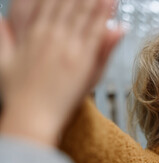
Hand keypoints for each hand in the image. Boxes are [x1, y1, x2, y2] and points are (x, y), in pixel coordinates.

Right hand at [0, 0, 122, 145]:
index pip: (47, 4)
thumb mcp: (4, 62)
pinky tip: (110, 3)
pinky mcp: (83, 59)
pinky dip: (104, 16)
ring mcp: (67, 46)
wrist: (32, 115)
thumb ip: (4, 38)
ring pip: (83, 13)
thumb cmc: (19, 95)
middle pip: (67, 4)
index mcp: (32, 35)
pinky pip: (95, 32)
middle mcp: (50, 36)